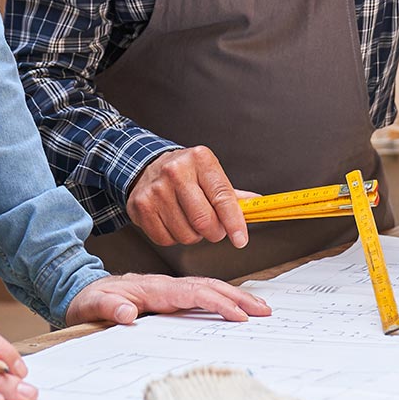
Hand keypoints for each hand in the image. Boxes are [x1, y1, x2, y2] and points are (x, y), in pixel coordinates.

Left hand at [66, 274, 273, 325]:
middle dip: (238, 297)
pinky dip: (221, 297)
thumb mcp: (91, 305)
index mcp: (153, 288)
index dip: (218, 303)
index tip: (239, 315)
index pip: (193, 293)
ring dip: (235, 296)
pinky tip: (235, 304)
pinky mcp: (169, 295)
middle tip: (263, 310)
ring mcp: (169, 289)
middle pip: (208, 287)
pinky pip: (200, 294)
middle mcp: (165, 285)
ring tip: (259, 307)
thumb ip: (109, 307)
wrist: (80, 290)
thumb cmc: (88, 299)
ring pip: (208, 288)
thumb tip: (127, 313)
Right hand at [129, 146, 257, 247]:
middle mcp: (176, 171)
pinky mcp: (140, 206)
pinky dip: (174, 238)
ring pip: (186, 234)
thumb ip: (231, 193)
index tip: (241, 239)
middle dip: (214, 232)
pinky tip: (173, 223)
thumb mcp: (208, 173)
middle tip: (214, 229)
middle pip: (204, 220)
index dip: (234, 223)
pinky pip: (166, 239)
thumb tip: (257, 205)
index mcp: (200, 160)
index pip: (222, 197)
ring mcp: (156, 189)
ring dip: (194, 236)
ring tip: (189, 221)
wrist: (145, 166)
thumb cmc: (184, 173)